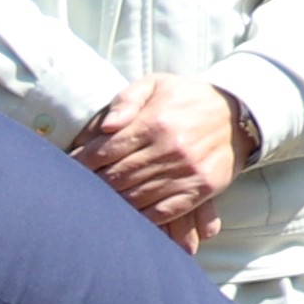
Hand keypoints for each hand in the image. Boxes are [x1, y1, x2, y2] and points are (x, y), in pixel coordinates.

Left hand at [68, 75, 241, 246]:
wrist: (236, 113)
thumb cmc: (185, 98)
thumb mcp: (155, 84)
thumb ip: (126, 100)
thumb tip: (105, 126)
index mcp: (156, 121)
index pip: (106, 150)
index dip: (82, 162)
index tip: (67, 168)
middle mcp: (171, 148)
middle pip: (118, 176)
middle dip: (93, 185)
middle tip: (75, 191)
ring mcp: (188, 171)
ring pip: (137, 196)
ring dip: (112, 204)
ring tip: (94, 205)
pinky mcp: (202, 188)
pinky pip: (165, 211)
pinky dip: (142, 218)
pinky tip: (125, 219)